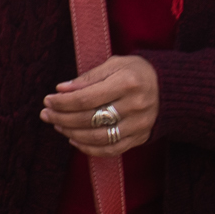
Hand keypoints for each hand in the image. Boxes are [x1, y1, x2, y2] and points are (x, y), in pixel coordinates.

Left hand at [43, 56, 158, 155]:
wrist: (168, 87)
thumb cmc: (135, 72)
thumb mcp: (114, 64)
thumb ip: (88, 77)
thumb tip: (62, 90)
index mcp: (128, 82)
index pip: (87, 98)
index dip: (63, 102)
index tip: (48, 100)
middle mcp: (136, 105)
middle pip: (90, 118)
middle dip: (62, 117)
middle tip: (46, 114)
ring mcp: (139, 124)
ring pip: (98, 137)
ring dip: (72, 133)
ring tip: (58, 125)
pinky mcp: (140, 137)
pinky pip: (111, 149)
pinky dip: (89, 147)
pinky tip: (74, 139)